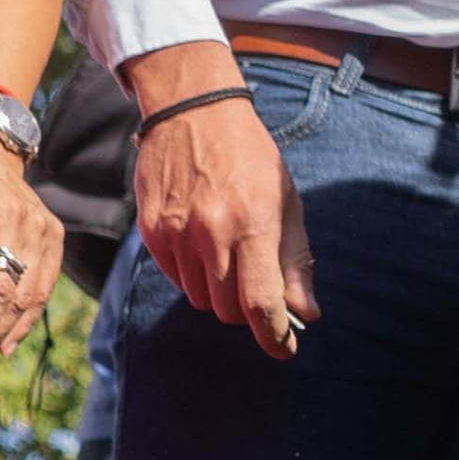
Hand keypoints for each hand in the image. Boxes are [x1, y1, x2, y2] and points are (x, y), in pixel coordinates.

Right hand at [127, 46, 313, 361]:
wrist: (194, 111)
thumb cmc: (251, 157)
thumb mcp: (286, 201)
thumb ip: (295, 260)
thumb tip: (306, 313)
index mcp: (253, 224)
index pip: (261, 304)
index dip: (274, 336)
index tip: (284, 348)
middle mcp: (212, 232)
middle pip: (228, 310)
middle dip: (247, 310)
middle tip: (256, 289)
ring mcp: (177, 232)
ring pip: (200, 299)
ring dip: (218, 293)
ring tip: (229, 258)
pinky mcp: (152, 230)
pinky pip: (176, 278)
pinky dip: (193, 276)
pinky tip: (203, 247)